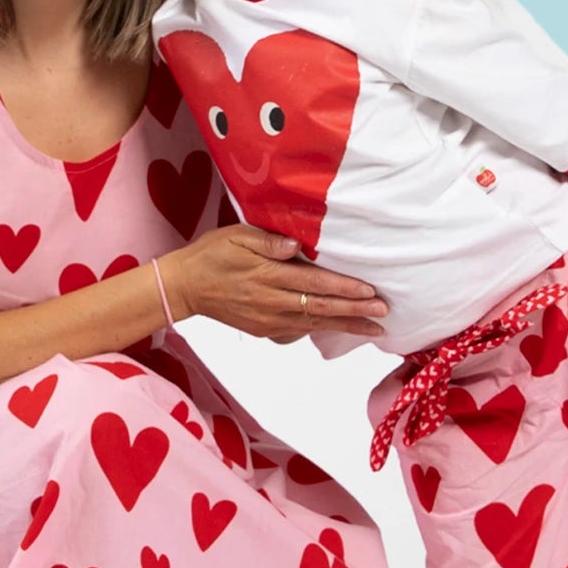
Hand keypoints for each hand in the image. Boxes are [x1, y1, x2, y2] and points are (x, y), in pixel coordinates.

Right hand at [162, 226, 388, 340]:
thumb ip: (267, 240)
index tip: (370, 291)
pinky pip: (299, 330)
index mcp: (267, 277)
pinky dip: (323, 330)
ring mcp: (268, 320)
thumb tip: (297, 244)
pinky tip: (341, 329)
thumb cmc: (212, 255)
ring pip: (314, 323)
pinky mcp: (264, 329)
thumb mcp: (236, 236)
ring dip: (345, 325)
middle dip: (355, 311)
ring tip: (374, 329)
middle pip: (321, 307)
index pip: (314, 283)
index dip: (344, 288)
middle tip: (383, 313)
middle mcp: (271, 302)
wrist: (184, 286)